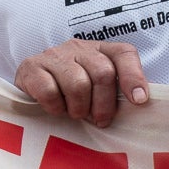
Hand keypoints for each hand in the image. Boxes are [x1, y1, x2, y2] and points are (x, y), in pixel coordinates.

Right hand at [13, 38, 148, 126]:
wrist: (29, 87)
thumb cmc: (70, 94)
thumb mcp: (98, 90)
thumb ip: (117, 92)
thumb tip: (140, 103)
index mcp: (100, 50)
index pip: (124, 53)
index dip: (134, 77)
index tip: (139, 101)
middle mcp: (78, 47)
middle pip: (103, 73)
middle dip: (104, 104)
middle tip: (99, 120)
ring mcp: (53, 55)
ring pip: (78, 84)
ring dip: (79, 108)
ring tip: (75, 113)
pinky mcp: (31, 67)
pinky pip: (50, 92)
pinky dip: (55, 107)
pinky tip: (55, 108)